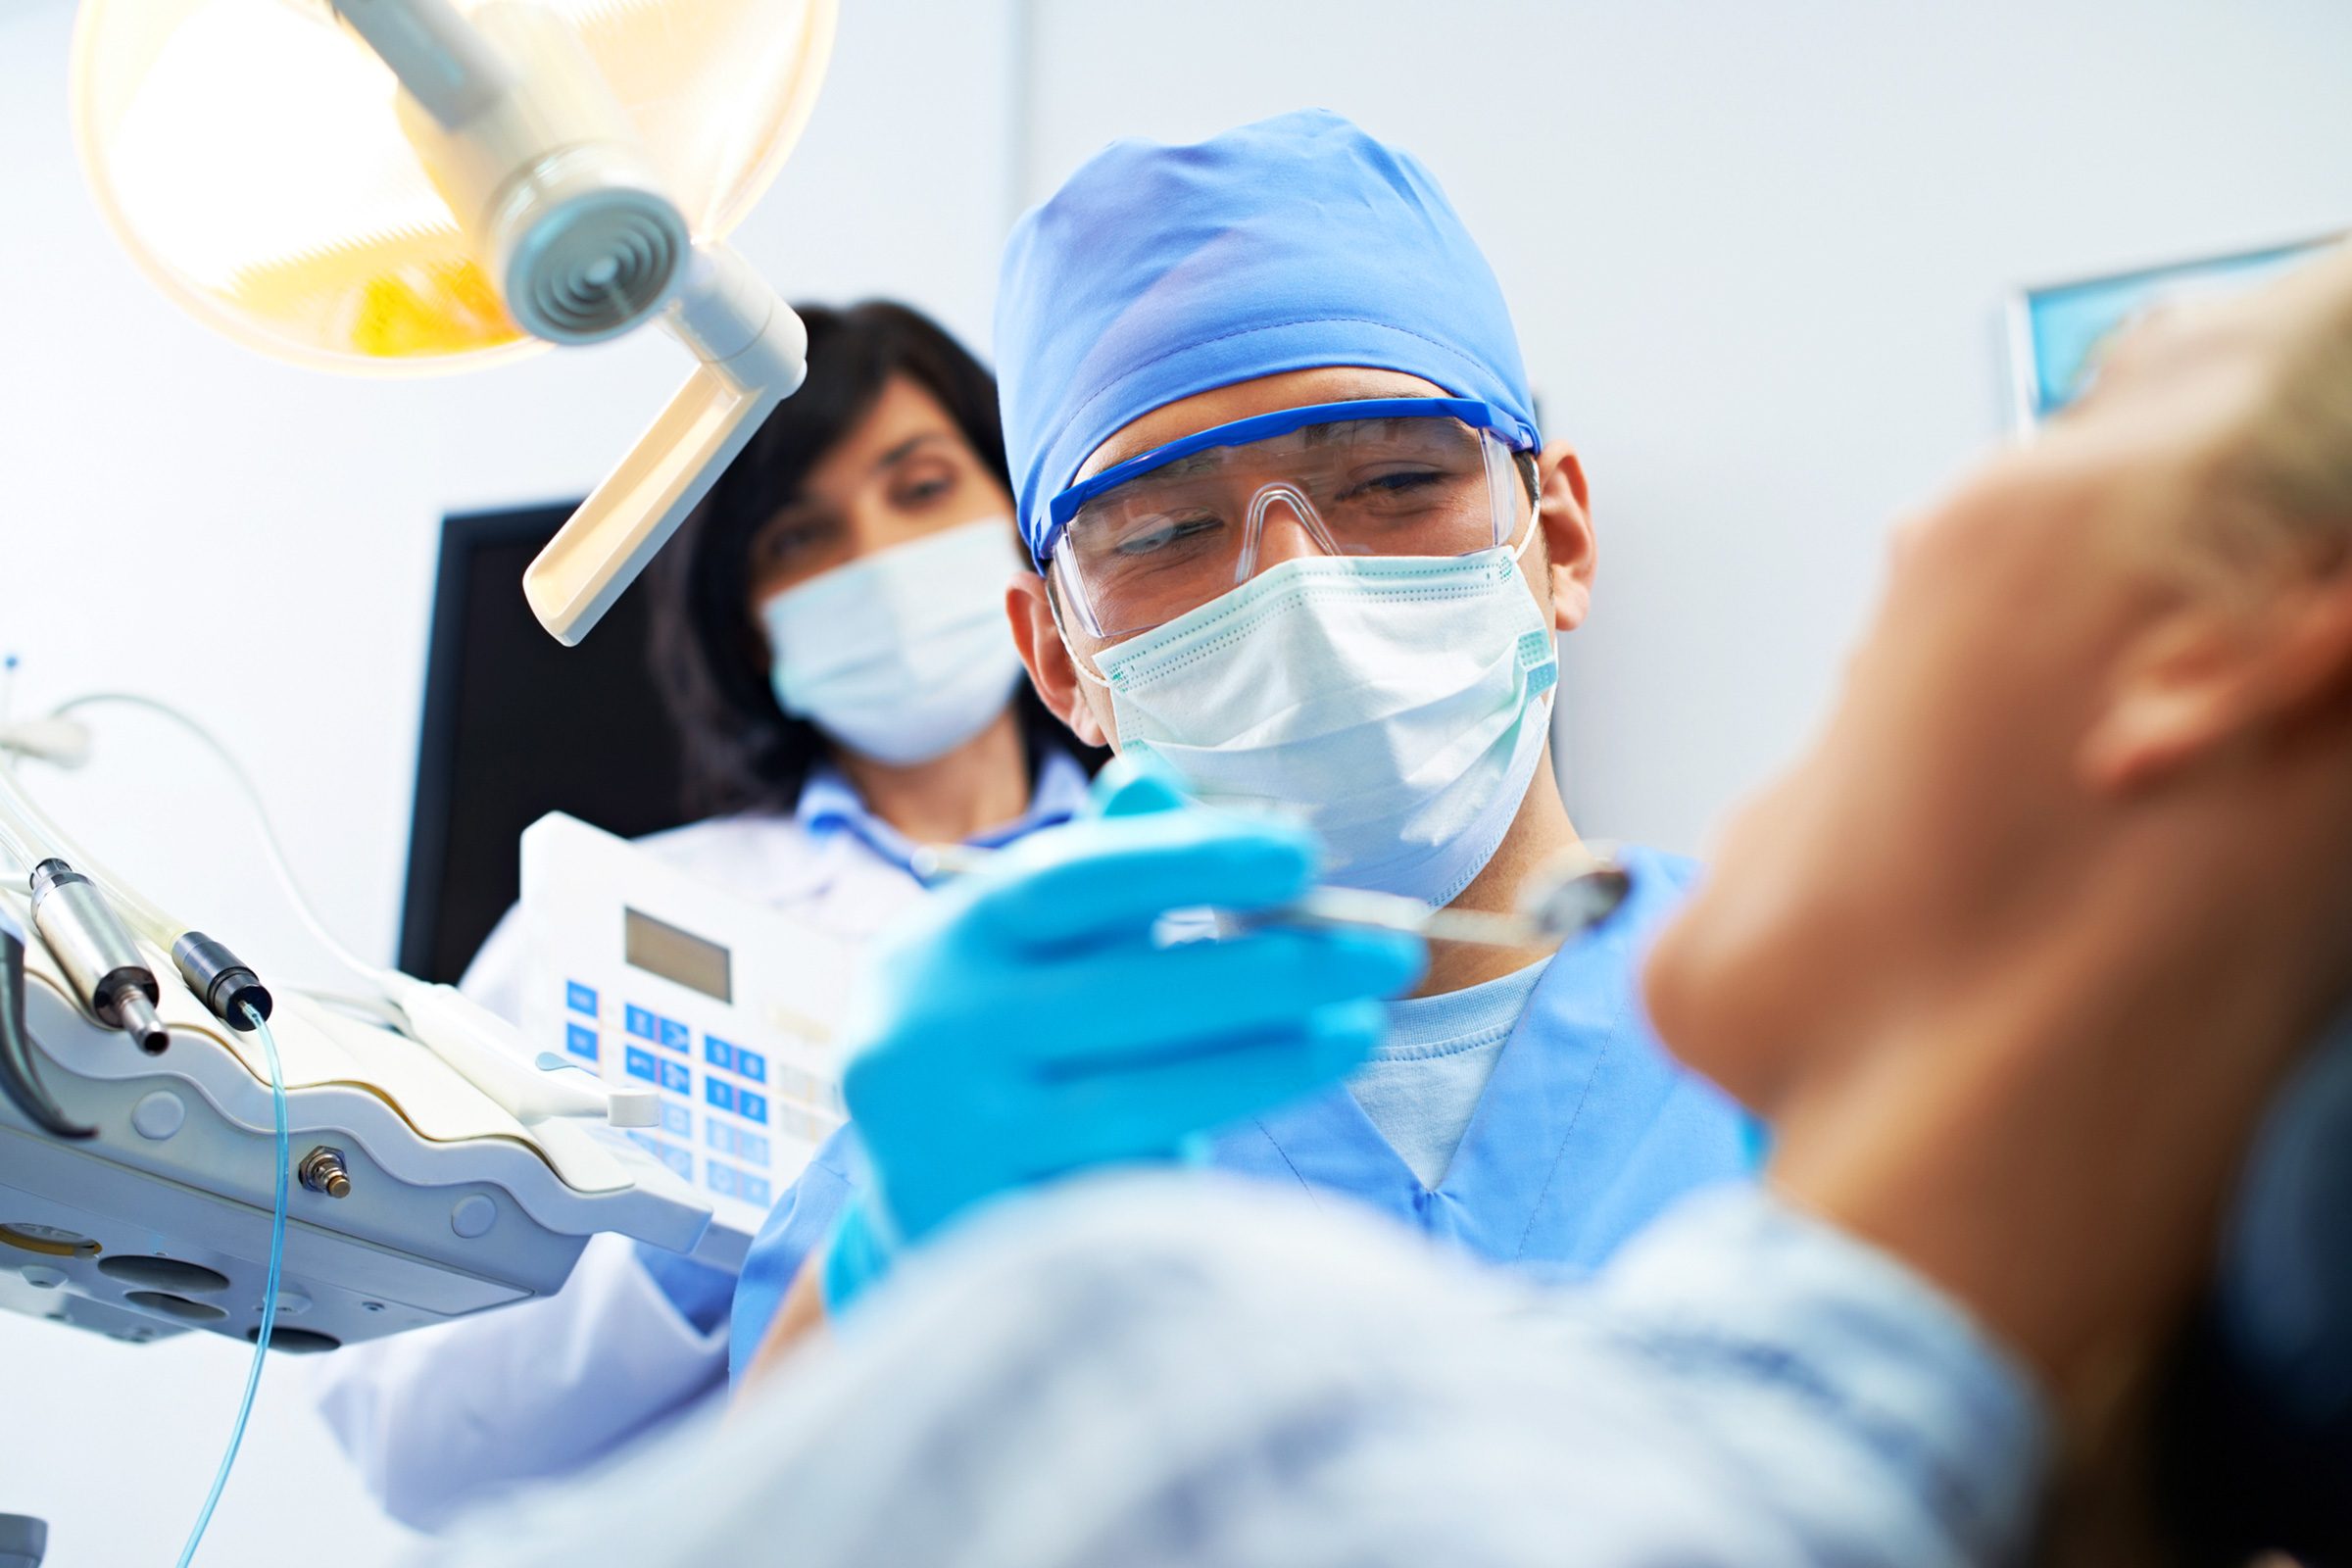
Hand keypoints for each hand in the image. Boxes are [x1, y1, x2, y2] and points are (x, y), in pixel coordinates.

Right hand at [822, 760, 1423, 1306]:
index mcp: (956, 937)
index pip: (1079, 881)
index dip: (1191, 861)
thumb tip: (1155, 775)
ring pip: (1142, 1102)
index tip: (1304, 852)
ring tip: (1362, 1028)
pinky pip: (1131, 1192)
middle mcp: (942, 1034)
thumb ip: (1095, 864)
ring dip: (1268, 1064)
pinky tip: (1280, 1118)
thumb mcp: (1022, 937)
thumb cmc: (994, 1029)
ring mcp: (964, 1140)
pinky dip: (1210, 1160)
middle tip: (1390, 953)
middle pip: (1126, 996)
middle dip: (1271, 973)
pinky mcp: (995, 1233)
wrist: (890, 1178)